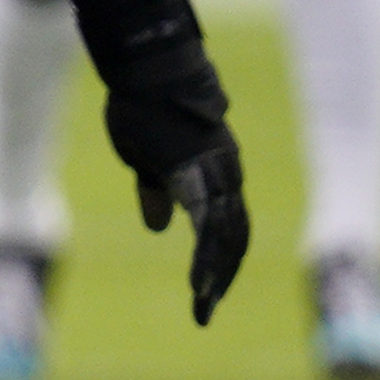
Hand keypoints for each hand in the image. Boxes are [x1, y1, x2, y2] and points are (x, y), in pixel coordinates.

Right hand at [97, 29, 246, 323]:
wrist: (148, 72)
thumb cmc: (144, 109)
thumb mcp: (148, 159)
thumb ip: (157, 192)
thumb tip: (160, 227)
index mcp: (214, 173)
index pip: (228, 225)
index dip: (221, 258)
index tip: (207, 288)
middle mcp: (225, 176)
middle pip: (236, 236)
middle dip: (223, 273)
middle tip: (208, 307)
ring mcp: (216, 174)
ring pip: (227, 235)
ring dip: (216, 273)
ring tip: (204, 303)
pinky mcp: (199, 174)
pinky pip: (210, 225)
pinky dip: (207, 256)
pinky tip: (199, 280)